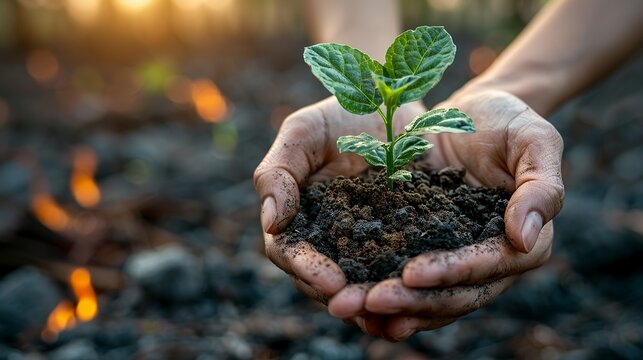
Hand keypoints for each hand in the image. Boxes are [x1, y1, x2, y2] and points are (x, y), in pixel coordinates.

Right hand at [253, 97, 424, 299]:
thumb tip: (269, 223)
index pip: (290, 252)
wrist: (396, 101)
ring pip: (359, 283)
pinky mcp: (400, 239)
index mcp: (297, 216)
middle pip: (321, 279)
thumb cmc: (342, 113)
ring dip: (370, 304)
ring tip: (387, 318)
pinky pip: (398, 270)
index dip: (307, 270)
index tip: (331, 282)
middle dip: (340, 296)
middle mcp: (326, 236)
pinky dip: (403, 289)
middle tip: (361, 309)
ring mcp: (363, 241)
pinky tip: (417, 302)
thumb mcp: (303, 132)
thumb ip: (278, 173)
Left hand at [328, 88, 563, 339]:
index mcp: (526, 243)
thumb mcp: (534, 139)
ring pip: (430, 298)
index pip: (490, 267)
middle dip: (414, 300)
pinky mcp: (426, 252)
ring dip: (393, 307)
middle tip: (370, 301)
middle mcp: (491, 262)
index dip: (452, 273)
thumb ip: (541, 186)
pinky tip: (353, 300)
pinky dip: (385, 293)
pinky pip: (408, 281)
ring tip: (352, 308)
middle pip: (456, 294)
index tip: (412, 273)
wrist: (468, 115)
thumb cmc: (506, 121)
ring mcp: (457, 262)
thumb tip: (524, 239)